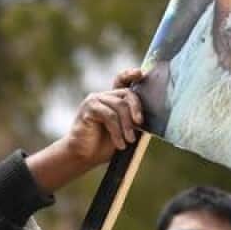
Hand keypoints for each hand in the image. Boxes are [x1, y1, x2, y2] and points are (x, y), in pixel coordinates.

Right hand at [26, 69, 144, 192]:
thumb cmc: (104, 145)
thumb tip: (146, 118)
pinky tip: (119, 143)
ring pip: (119, 106)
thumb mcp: (124, 132)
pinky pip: (109, 115)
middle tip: (140, 125)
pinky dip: (117, 131)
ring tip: (129, 141)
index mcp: (112, 99)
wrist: (83, 156)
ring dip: (127, 125)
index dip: (130, 74)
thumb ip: (133, 122)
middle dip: (136, 109)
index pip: (122, 80)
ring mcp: (94, 100)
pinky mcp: (88, 109)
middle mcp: (103, 96)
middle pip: (126, 93)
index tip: (140, 73)